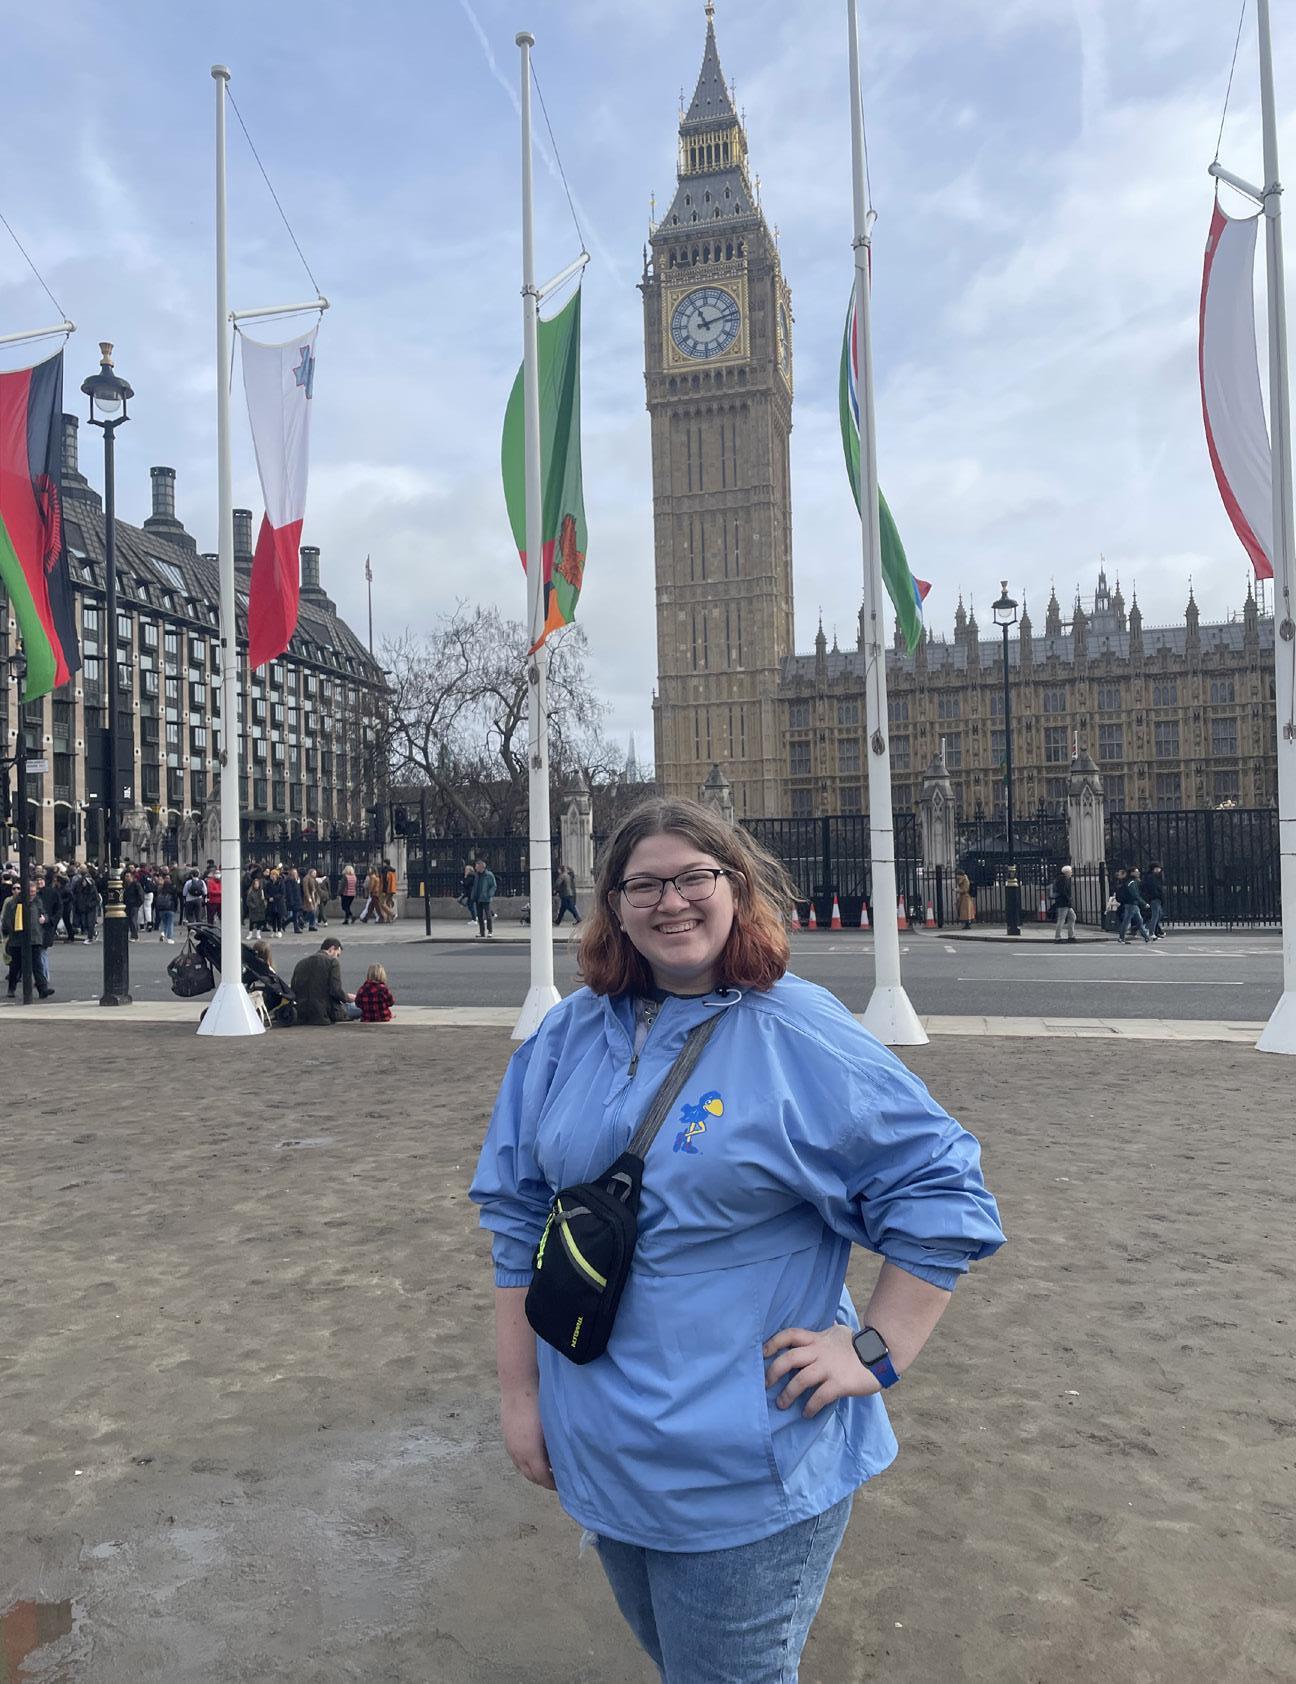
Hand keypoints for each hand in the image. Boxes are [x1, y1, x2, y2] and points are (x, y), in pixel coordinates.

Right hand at [500, 1390, 555, 1489]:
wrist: (519, 1386)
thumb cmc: (539, 1403)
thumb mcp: (551, 1427)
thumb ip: (556, 1445)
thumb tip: (564, 1457)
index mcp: (531, 1452)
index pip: (543, 1477)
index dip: (553, 1484)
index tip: (563, 1484)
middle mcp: (518, 1453)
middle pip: (531, 1476)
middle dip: (544, 1481)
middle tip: (557, 1480)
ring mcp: (511, 1447)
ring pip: (522, 1468)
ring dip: (534, 1472)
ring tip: (548, 1469)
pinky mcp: (507, 1439)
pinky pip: (517, 1459)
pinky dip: (526, 1463)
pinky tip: (535, 1455)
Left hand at [763, 1324, 881, 1419]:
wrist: (881, 1354)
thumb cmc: (859, 1345)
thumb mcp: (839, 1332)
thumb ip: (826, 1333)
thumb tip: (825, 1326)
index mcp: (818, 1339)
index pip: (790, 1334)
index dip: (774, 1342)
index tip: (763, 1353)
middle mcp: (820, 1352)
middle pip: (789, 1359)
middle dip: (773, 1372)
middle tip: (766, 1384)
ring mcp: (829, 1368)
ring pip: (801, 1380)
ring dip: (788, 1394)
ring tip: (781, 1404)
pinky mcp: (839, 1383)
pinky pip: (819, 1397)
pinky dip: (810, 1406)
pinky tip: (806, 1413)